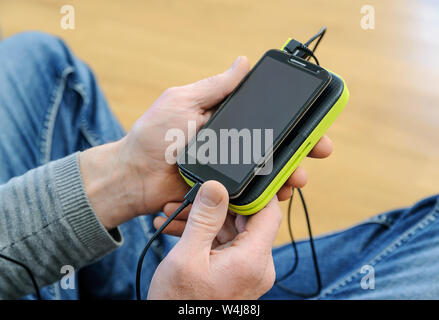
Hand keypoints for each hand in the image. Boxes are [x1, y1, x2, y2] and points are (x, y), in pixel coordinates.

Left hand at [80, 56, 331, 228]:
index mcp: (226, 120)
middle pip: (274, 146)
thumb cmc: (153, 136)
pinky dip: (268, 195)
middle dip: (300, 148)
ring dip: (289, 173)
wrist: (134, 176)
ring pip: (268, 172)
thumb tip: (243, 63)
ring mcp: (230, 170)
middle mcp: (232, 144)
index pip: (266, 118)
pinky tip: (278, 195)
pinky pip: (252, 195)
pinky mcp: (224, 193)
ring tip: (298, 178)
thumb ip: (215, 87)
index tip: (314, 120)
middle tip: (319, 150)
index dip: (292, 119)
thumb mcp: (183, 101)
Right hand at [148, 181, 281, 298]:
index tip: (231, 178)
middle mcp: (258, 265)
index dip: (253, 190)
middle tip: (189, 197)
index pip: (268, 211)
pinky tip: (180, 229)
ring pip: (233, 231)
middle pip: (247, 219)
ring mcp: (248, 271)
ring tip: (175, 214)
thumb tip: (217, 186)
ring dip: (206, 220)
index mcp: (252, 260)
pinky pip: (226, 246)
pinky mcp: (237, 274)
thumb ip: (204, 219)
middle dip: (217, 205)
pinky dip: (207, 236)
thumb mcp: (186, 258)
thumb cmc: (180, 305)